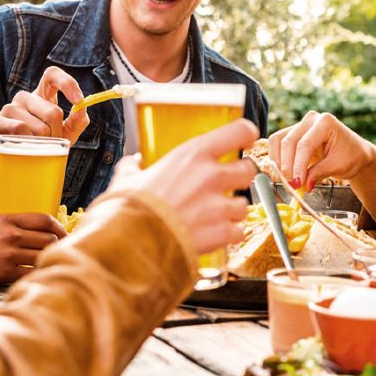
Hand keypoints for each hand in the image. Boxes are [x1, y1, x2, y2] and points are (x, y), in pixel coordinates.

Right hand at [0, 66, 89, 192]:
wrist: (14, 168)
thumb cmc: (42, 147)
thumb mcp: (64, 135)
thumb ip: (76, 122)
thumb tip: (82, 109)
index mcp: (42, 96)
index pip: (52, 75)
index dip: (67, 83)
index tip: (78, 100)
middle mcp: (25, 97)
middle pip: (53, 112)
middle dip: (58, 135)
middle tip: (52, 146)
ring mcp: (9, 108)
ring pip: (39, 126)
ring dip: (43, 144)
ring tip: (35, 149)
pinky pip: (19, 129)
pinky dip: (27, 143)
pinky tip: (22, 147)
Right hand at [0, 213, 67, 287]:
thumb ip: (10, 227)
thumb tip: (33, 234)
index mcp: (6, 219)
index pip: (44, 219)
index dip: (59, 228)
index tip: (64, 235)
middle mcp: (11, 234)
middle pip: (49, 239)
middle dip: (58, 246)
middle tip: (62, 254)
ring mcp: (8, 254)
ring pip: (43, 256)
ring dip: (48, 262)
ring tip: (49, 267)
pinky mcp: (3, 273)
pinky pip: (30, 273)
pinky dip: (36, 275)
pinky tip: (35, 277)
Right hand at [117, 119, 257, 255]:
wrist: (129, 243)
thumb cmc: (128, 208)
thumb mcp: (126, 179)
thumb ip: (133, 168)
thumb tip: (132, 164)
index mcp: (193, 154)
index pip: (239, 131)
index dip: (246, 135)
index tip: (245, 140)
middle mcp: (212, 176)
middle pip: (249, 169)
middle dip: (240, 178)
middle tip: (225, 185)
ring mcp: (219, 205)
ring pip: (243, 204)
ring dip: (231, 211)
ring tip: (211, 217)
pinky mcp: (221, 233)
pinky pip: (238, 232)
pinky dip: (228, 235)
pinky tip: (212, 235)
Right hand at [268, 110, 375, 190]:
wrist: (355, 152)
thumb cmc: (352, 156)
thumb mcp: (338, 166)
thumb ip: (319, 173)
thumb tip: (302, 184)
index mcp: (325, 122)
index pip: (305, 144)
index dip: (298, 165)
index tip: (296, 182)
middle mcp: (311, 120)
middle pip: (289, 141)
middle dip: (287, 166)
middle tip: (290, 184)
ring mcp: (301, 125)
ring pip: (278, 140)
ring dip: (278, 162)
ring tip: (285, 180)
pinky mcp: (294, 134)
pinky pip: (278, 143)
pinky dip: (277, 158)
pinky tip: (282, 172)